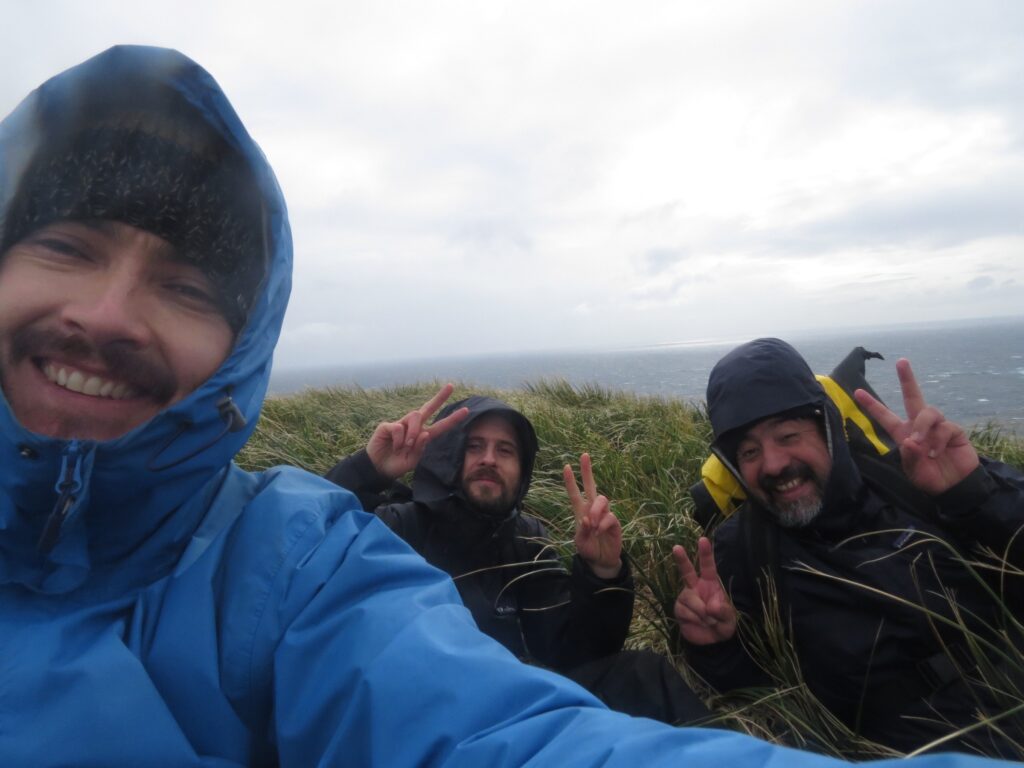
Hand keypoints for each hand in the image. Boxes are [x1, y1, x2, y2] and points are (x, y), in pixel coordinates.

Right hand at [366, 383, 468, 480]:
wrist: (379, 468)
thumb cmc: (398, 463)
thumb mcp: (413, 460)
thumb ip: (421, 448)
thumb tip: (425, 433)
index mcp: (423, 435)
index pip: (440, 425)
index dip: (452, 418)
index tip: (466, 410)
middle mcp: (413, 427)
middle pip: (428, 407)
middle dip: (440, 397)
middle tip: (451, 387)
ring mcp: (401, 424)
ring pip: (415, 416)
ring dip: (414, 432)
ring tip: (407, 446)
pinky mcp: (388, 426)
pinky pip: (399, 427)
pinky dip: (400, 439)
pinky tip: (395, 446)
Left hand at [564, 453, 622, 578]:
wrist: (601, 561)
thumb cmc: (588, 549)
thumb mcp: (580, 542)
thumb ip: (583, 531)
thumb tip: (587, 518)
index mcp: (581, 512)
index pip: (575, 493)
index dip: (570, 481)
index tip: (566, 466)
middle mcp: (592, 509)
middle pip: (591, 486)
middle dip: (587, 471)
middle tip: (584, 455)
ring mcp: (604, 514)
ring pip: (601, 500)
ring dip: (596, 511)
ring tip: (593, 525)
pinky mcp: (614, 522)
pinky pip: (610, 516)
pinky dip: (603, 523)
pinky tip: (599, 531)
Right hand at [673, 537, 736, 644]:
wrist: (710, 642)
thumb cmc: (722, 624)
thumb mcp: (730, 619)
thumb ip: (724, 611)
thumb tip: (710, 607)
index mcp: (710, 584)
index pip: (708, 566)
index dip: (706, 553)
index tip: (703, 539)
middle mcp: (695, 587)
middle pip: (687, 571)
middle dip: (682, 559)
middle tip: (677, 548)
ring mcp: (686, 597)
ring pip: (689, 598)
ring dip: (701, 612)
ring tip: (709, 621)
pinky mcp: (679, 609)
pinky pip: (685, 611)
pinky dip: (695, 619)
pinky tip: (699, 623)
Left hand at [854, 358, 978, 494]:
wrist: (954, 486)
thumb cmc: (929, 477)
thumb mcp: (914, 472)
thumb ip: (910, 458)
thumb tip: (910, 441)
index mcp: (903, 433)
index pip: (885, 416)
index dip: (872, 405)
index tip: (857, 392)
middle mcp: (919, 426)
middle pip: (913, 396)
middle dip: (907, 379)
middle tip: (901, 362)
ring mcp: (937, 426)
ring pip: (928, 411)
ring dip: (922, 426)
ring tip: (921, 443)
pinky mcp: (954, 431)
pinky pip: (945, 427)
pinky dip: (939, 440)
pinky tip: (936, 453)